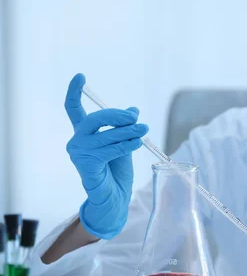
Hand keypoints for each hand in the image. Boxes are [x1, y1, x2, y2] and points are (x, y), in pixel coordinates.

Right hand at [65, 73, 148, 238]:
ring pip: (105, 135)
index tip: (80, 76)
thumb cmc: (117, 172)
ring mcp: (79, 154)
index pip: (74, 109)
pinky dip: (125, 145)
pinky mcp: (86, 166)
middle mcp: (77, 141)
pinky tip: (137, 143)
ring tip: (144, 130)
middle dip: (116, 115)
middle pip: (93, 119)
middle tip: (135, 117)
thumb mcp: (124, 144)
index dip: (75, 91)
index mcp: (85, 134)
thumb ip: (125, 128)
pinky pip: (109, 150)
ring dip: (127, 131)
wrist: (116, 199)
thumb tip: (134, 110)